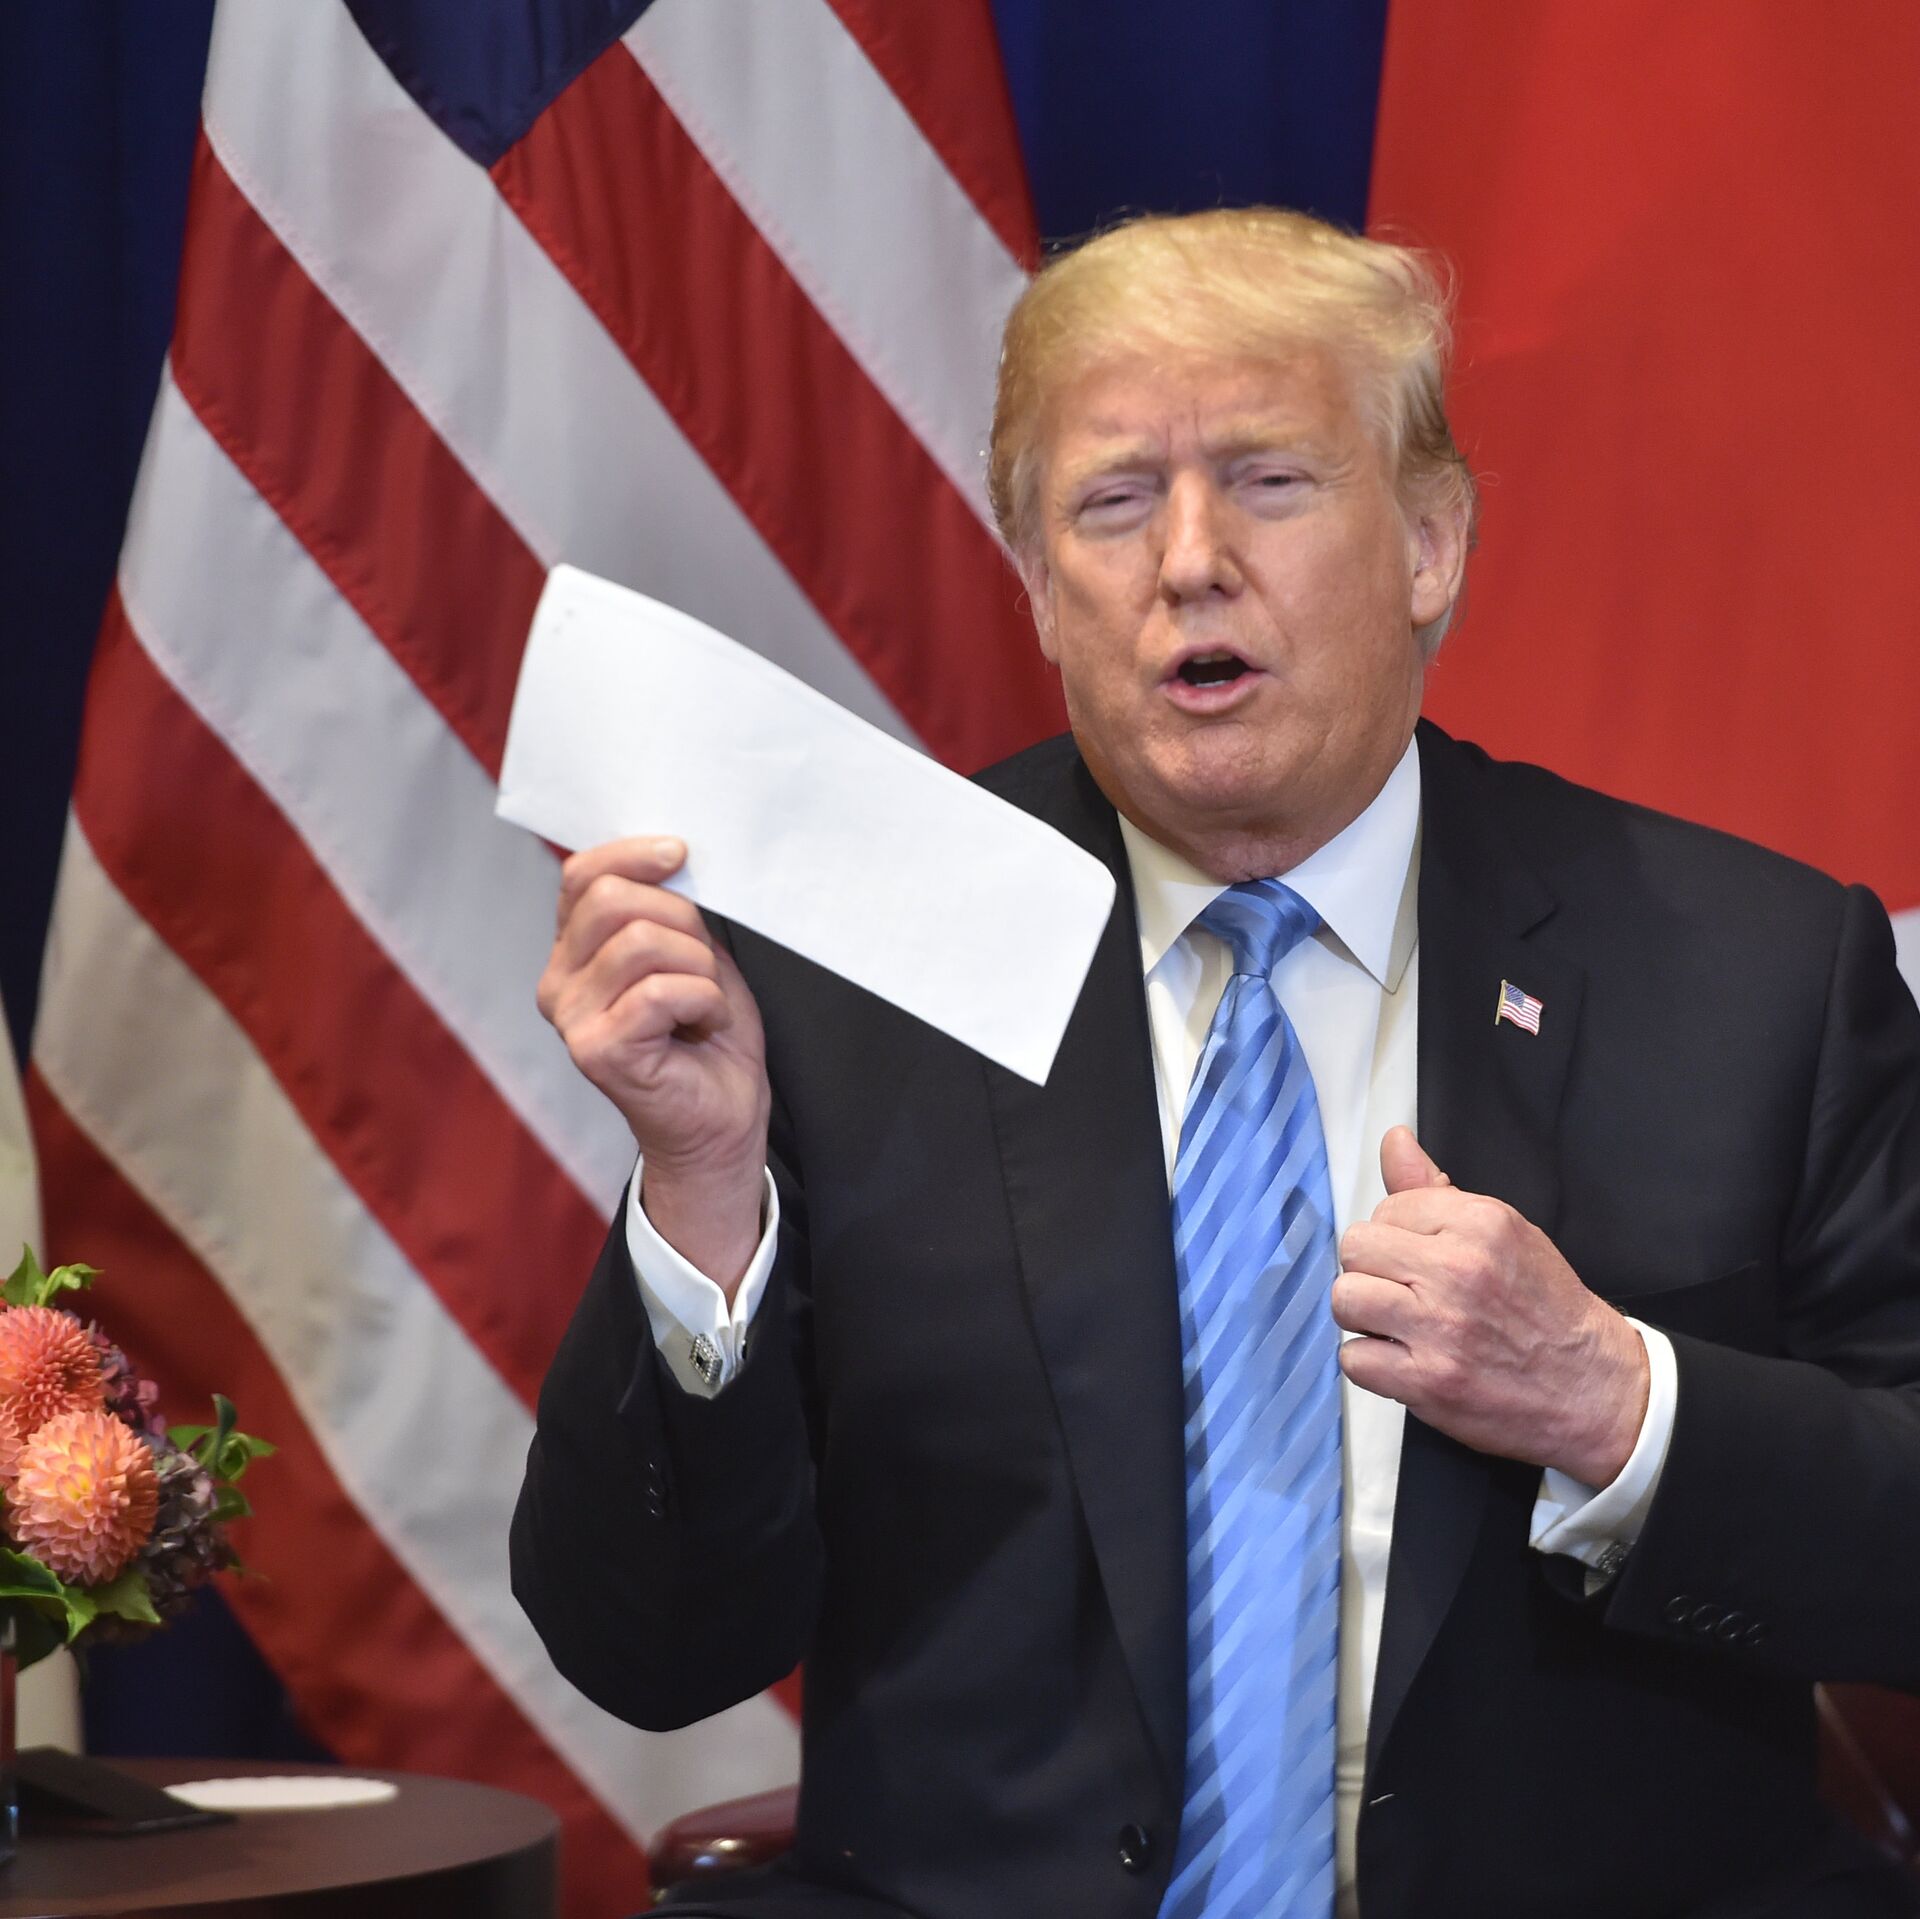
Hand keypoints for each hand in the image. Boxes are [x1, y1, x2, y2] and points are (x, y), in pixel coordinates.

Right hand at [537, 837, 769, 1294]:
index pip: (581, 876)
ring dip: (699, 966)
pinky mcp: (597, 1052)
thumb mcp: (692, 952)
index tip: (681, 853)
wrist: (723, 1119)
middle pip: (612, 901)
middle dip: (682, 919)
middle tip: (706, 963)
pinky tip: (704, 1025)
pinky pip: (659, 991)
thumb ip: (668, 908)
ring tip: (705, 1002)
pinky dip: (702, 1000)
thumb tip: (671, 851)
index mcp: (573, 951)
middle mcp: (558, 983)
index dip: (632, 854)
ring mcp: (571, 1020)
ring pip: (642, 942)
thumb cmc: (709, 1034)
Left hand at [1331, 1127, 1649, 1484]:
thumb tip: (1395, 1142)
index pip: (1386, 1208)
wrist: (1593, 1387)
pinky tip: (1404, 1360)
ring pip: (1345, 1299)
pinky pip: (1353, 1359)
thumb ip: (1436, 1189)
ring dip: (1365, 1316)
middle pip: (1355, 1248)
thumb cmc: (1546, 1308)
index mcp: (1478, 1223)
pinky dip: (1372, 1365)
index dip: (1397, 1235)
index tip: (1422, 1258)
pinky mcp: (1428, 1381)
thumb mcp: (1504, 1231)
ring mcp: (1441, 1327)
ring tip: (1399, 1324)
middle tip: (1404, 1291)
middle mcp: (1458, 1269)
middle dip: (1372, 1270)